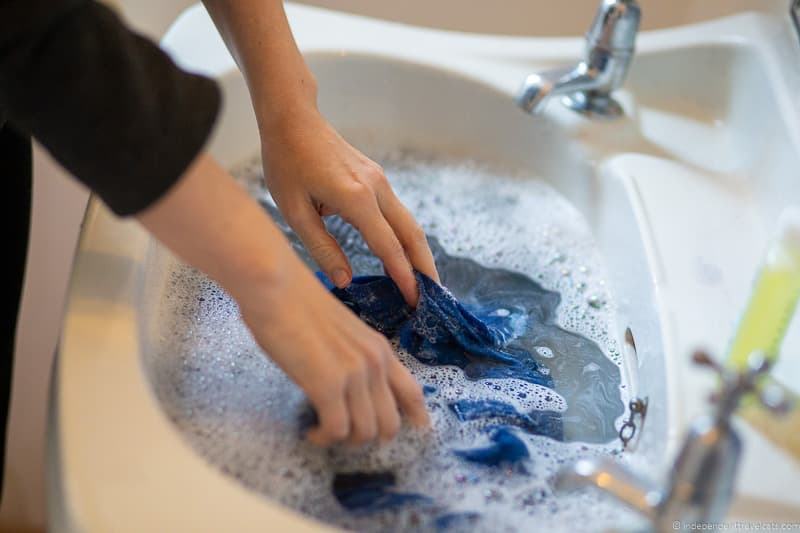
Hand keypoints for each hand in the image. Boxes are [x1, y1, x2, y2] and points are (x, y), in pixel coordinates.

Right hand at [234, 252, 429, 445]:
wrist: (274, 286)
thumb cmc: (295, 304)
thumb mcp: (341, 331)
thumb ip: (354, 358)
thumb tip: (350, 389)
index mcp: (380, 348)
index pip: (413, 392)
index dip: (417, 418)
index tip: (414, 433)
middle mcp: (375, 362)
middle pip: (390, 423)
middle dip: (369, 438)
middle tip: (345, 435)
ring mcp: (354, 374)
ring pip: (363, 432)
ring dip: (343, 439)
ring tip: (322, 431)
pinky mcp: (327, 385)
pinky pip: (335, 430)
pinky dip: (322, 438)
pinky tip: (310, 432)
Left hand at [260, 108, 438, 305]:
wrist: (293, 120)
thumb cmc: (286, 163)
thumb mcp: (294, 211)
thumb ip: (322, 247)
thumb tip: (346, 281)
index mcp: (355, 198)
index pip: (388, 245)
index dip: (403, 276)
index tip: (414, 300)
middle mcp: (376, 189)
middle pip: (412, 234)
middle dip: (425, 269)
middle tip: (431, 299)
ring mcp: (380, 181)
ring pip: (410, 223)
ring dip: (419, 254)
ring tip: (423, 283)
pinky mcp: (377, 179)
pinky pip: (398, 213)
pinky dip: (406, 238)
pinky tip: (403, 255)